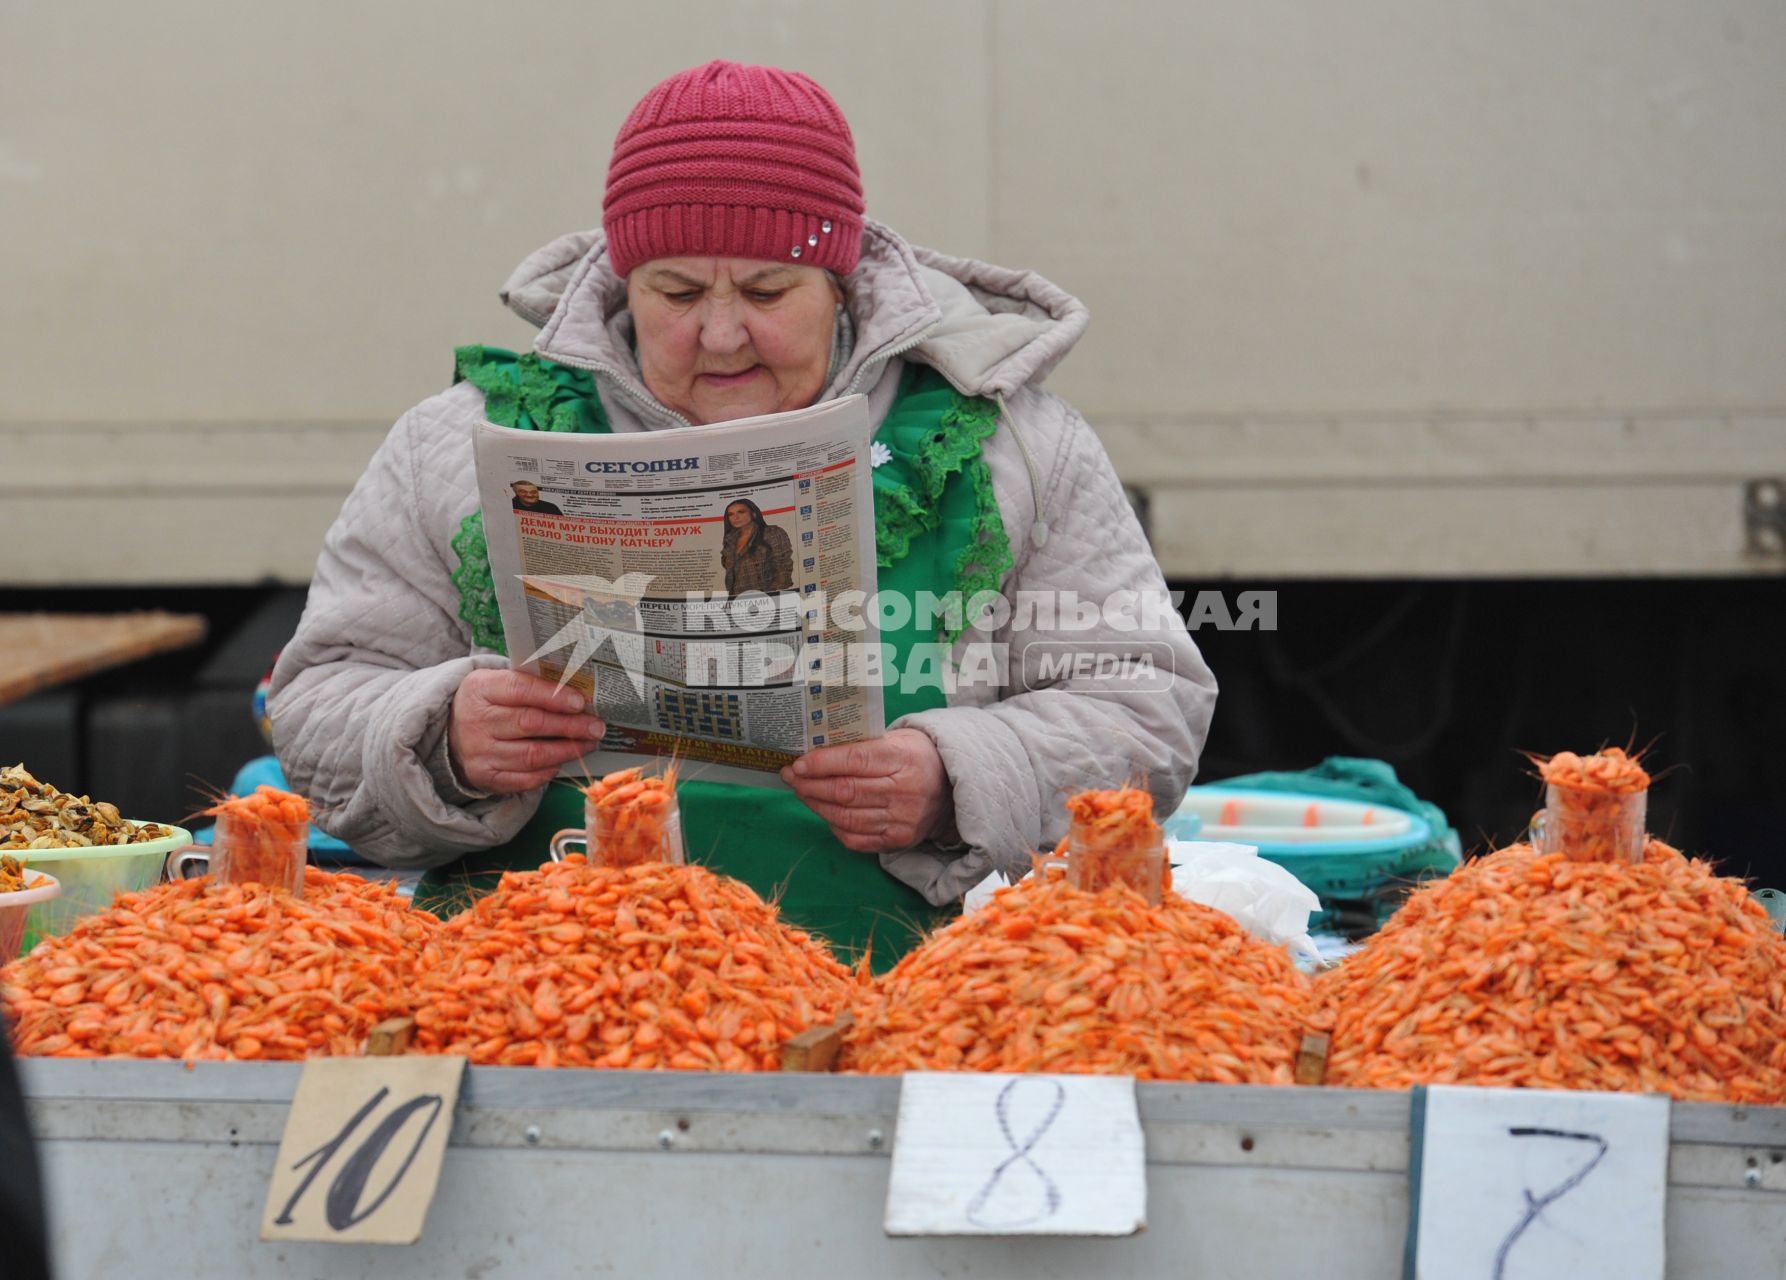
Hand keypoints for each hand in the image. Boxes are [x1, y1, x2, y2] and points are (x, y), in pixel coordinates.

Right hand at [447, 670, 604, 794]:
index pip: (520, 689)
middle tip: (596, 726)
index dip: (554, 696)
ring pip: (532, 754)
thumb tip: (577, 690)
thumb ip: (530, 683)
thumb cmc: (488, 703)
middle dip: (570, 726)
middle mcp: (477, 722)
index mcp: (480, 689)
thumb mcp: (498, 682)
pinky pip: (525, 779)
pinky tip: (563, 761)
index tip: (580, 702)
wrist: (451, 733)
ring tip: (589, 743)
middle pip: (531, 723)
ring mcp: (480, 752)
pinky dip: (549, 771)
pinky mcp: (486, 777)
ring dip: (567, 750)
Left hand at [779, 729, 953, 852]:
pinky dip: (834, 827)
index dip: (822, 763)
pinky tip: (825, 813)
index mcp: (904, 758)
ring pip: (846, 817)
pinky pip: (856, 839)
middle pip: (846, 791)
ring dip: (817, 805)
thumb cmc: (916, 758)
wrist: (951, 790)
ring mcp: (902, 819)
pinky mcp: (898, 840)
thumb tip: (816, 749)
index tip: (798, 763)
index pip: (856, 760)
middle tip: (791, 777)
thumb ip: (862, 743)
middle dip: (811, 784)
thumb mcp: (897, 739)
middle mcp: (904, 791)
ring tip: (802, 792)